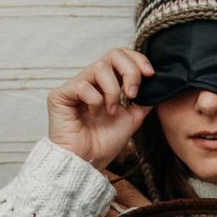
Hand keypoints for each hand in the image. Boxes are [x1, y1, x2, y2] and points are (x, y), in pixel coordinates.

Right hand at [47, 47, 154, 170]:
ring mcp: (74, 86)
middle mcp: (90, 80)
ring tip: (111, 111)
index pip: (122, 56)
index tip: (151, 75)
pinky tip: (93, 115)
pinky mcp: (59, 95)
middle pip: (113, 53)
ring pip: (100, 67)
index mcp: (106, 83)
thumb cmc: (105, 143)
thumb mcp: (133, 118)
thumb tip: (157, 84)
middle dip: (130, 72)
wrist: (87, 163)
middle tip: (132, 94)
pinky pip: (83, 86)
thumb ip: (144, 99)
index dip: (138, 60)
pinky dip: (96, 101)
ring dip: (113, 91)